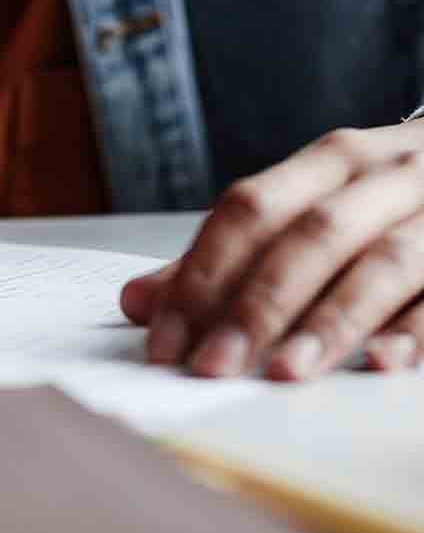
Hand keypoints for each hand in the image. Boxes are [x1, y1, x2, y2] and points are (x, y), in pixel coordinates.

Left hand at [120, 121, 423, 379]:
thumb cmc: (387, 199)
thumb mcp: (313, 207)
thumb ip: (227, 255)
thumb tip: (137, 302)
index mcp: (330, 161)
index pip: (248, 210)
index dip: (200, 274)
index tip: (164, 339)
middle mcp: (384, 176)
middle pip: (307, 236)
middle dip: (254, 304)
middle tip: (211, 366)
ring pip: (380, 264)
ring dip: (328, 320)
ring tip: (283, 371)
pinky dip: (416, 330)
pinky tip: (382, 365)